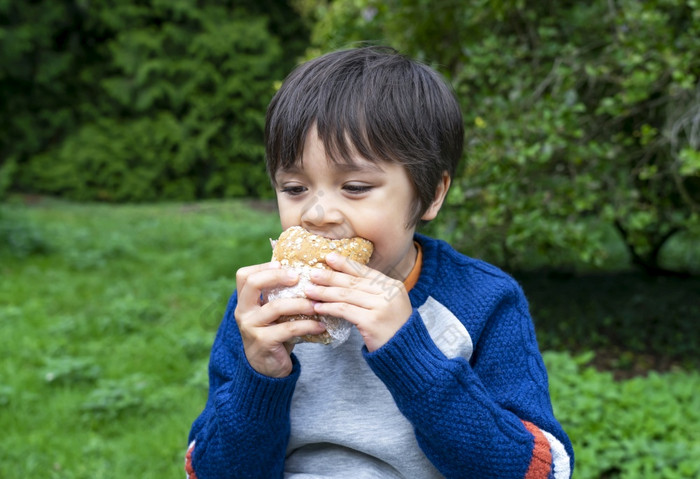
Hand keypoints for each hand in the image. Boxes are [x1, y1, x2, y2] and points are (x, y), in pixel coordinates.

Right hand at [234, 261, 326, 377]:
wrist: (267, 368)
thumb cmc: (275, 333)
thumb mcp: (273, 312)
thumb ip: (281, 294)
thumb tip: (308, 270)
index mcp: (244, 301)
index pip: (244, 275)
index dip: (263, 267)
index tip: (283, 264)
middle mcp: (243, 312)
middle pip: (253, 284)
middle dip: (277, 276)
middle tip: (298, 277)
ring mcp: (251, 327)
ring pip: (275, 307)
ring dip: (300, 303)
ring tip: (317, 304)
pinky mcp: (263, 342)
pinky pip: (288, 329)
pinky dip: (307, 325)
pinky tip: (320, 326)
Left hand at [305, 252, 412, 351]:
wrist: (405, 354)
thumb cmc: (392, 330)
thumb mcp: (387, 305)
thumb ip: (372, 292)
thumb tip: (343, 280)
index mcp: (393, 286)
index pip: (365, 271)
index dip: (345, 264)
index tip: (329, 257)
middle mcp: (389, 293)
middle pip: (353, 282)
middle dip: (330, 277)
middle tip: (313, 274)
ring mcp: (381, 307)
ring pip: (346, 295)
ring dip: (325, 292)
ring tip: (310, 291)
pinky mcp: (372, 321)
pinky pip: (345, 310)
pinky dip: (329, 308)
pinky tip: (318, 308)